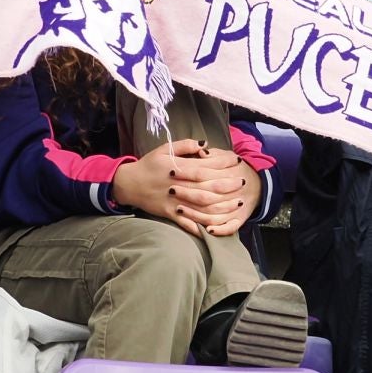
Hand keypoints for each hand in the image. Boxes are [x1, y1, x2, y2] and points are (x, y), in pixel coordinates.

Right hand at [111, 138, 252, 236]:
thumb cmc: (149, 164)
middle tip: (242, 182)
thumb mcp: (164, 149)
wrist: (129, 184)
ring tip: (237, 203)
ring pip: (202, 206)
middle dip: (228, 185)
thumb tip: (205, 144)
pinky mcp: (169, 214)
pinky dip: (201, 226)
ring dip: (222, 206)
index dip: (223, 163)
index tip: (236, 161)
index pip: (206, 165)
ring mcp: (174, 201)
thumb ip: (185, 145)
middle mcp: (178, 185)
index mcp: (178, 167)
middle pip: (208, 186)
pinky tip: (216, 227)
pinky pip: (187, 222)